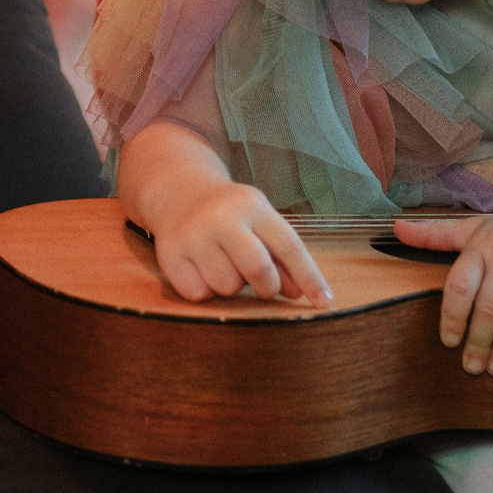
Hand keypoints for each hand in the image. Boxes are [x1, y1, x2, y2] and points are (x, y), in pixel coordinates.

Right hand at [149, 179, 332, 307]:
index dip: (309, 276)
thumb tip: (298, 293)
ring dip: (230, 285)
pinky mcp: (169, 253)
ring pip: (226, 286)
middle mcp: (221, 217)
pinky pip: (198, 294)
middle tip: (263, 285)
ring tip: (222, 264)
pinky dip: (204, 290)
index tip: (324, 302)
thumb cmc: (229, 213)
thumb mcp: (259, 221)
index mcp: (252, 205)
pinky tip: (200, 268)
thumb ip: (281, 255)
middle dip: (267, 286)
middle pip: (257, 268)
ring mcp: (192, 234)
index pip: (288, 245)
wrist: (177, 191)